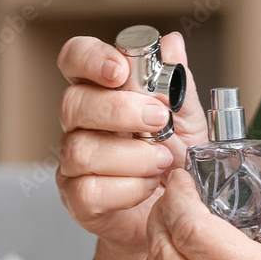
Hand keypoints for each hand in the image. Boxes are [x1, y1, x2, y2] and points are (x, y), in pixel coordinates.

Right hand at [55, 34, 207, 251]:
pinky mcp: (77, 200)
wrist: (176, 215)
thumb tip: (171, 43)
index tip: (120, 70)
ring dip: (131, 155)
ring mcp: (73, 163)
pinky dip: (127, 188)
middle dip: (119, 110)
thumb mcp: (187, 119)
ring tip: (163, 162)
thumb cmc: (175, 162)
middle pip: (72, 103)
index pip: (75, 59)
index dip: (91, 58)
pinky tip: (148, 187)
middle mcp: (80, 124)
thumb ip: (177, 84)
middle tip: (160, 121)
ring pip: (81, 149)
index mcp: (102, 93)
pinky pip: (89, 191)